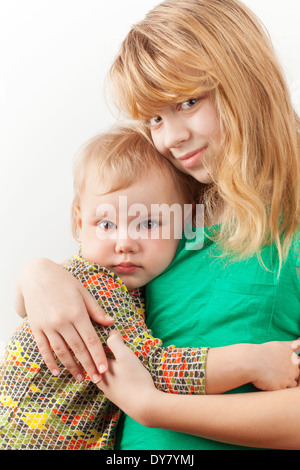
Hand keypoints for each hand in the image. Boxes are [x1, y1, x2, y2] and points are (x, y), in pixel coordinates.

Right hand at [16, 258, 113, 381]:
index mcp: (77, 313)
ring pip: (61, 352)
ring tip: (80, 378)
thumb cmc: (63, 281)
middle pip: (78, 349)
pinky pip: (44, 348)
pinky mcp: (36, 327)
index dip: (98, 356)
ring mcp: (48, 326)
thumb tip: (110, 323)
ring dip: (71, 367)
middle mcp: (62, 322)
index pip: (91, 340)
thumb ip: (96, 310)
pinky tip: (57, 371)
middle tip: (97, 380)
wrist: (36, 275)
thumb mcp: (82, 292)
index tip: (104, 370)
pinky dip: (50, 361)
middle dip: (89, 366)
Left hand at [98, 331, 156, 424]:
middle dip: (100, 352)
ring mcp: (106, 389)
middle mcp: (98, 379)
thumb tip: (110, 332)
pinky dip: (112, 374)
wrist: (144, 406)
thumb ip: (115, 342)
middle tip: (106, 342)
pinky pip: (109, 381)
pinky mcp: (115, 396)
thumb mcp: (125, 355)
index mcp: (98, 367)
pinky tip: (118, 373)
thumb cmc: (135, 378)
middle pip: (97, 362)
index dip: (98, 339)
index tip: (102, 331)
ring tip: (111, 356)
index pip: (94, 349)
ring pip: (103, 372)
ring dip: (105, 364)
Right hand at [251, 339, 299, 390]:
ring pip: (292, 384)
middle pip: (296, 374)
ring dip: (286, 382)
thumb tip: (299, 345)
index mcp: (293, 357)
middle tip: (277, 371)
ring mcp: (288, 378)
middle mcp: (293, 368)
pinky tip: (271, 381)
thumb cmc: (262, 352)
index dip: (291, 365)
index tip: (282, 365)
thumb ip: (290, 345)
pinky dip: (279, 387)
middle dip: (289, 374)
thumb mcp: (278, 345)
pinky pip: (284, 390)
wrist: (251, 361)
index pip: (298, 363)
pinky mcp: (282, 387)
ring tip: (274, 377)